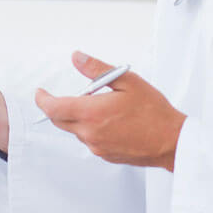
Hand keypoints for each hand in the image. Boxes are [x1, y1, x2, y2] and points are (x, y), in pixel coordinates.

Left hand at [35, 51, 185, 170]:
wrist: (172, 141)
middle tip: (63, 96)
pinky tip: (109, 121)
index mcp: (91, 113)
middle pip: (60, 120)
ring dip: (78, 117)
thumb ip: (97, 69)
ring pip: (75, 130)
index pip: (53, 108)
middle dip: (56, 107)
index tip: (40, 92)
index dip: (42, 99)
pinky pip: (89, 140)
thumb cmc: (153, 112)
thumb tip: (76, 57)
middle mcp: (90, 133)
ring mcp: (97, 147)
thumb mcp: (127, 81)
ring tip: (100, 105)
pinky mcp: (105, 155)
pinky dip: (91, 129)